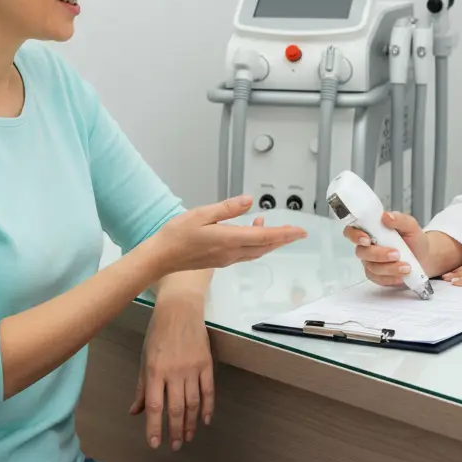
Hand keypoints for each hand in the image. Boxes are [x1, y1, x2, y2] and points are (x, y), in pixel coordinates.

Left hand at [130, 287, 212, 450]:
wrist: (180, 310)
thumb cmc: (158, 334)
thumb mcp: (144, 358)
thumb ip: (141, 387)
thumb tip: (134, 412)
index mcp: (155, 372)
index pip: (155, 406)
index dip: (154, 427)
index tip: (155, 444)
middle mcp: (174, 373)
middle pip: (176, 409)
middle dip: (175, 431)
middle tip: (175, 446)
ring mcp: (192, 368)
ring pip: (193, 403)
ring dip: (191, 424)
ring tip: (188, 437)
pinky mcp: (206, 364)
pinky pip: (209, 390)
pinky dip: (208, 407)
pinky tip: (205, 420)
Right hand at [151, 196, 305, 275]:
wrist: (161, 258)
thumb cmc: (177, 235)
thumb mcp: (201, 214)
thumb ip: (227, 208)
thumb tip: (248, 201)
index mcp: (228, 239)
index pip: (264, 237)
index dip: (284, 234)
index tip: (300, 231)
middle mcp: (231, 252)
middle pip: (265, 246)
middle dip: (284, 239)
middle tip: (299, 232)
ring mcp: (227, 258)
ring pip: (257, 251)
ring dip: (271, 242)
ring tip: (281, 230)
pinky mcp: (221, 260)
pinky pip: (247, 253)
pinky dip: (257, 243)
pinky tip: (254, 231)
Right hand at [343, 211, 431, 286]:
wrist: (424, 256)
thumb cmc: (413, 239)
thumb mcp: (411, 226)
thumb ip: (400, 219)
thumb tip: (386, 216)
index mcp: (371, 230)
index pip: (351, 231)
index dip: (354, 235)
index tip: (367, 239)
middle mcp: (367, 246)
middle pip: (361, 252)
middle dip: (378, 254)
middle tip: (396, 254)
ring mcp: (370, 261)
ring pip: (371, 267)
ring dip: (389, 268)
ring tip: (407, 267)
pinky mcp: (376, 275)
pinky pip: (378, 278)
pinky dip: (390, 278)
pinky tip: (402, 276)